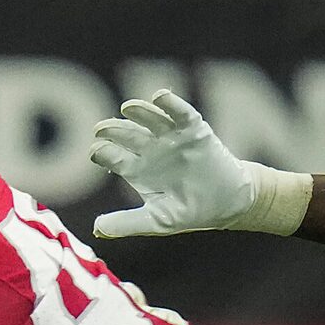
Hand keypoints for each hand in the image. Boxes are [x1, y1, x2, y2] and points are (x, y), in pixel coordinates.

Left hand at [89, 89, 304, 237]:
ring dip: (139, 112)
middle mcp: (150, 150)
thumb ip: (127, 224)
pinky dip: (171, 104)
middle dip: (112, 129)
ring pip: (150, 120)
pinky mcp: (195, 131)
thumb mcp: (157, 220)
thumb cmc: (190, 211)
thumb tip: (96, 228)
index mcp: (136, 169)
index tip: (97, 151)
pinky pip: (181, 113)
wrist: (228, 203)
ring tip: (127, 108)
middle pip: (125, 134)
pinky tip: (160, 96)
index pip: (111, 155)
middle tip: (100, 128)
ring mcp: (171, 139)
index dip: (102, 152)